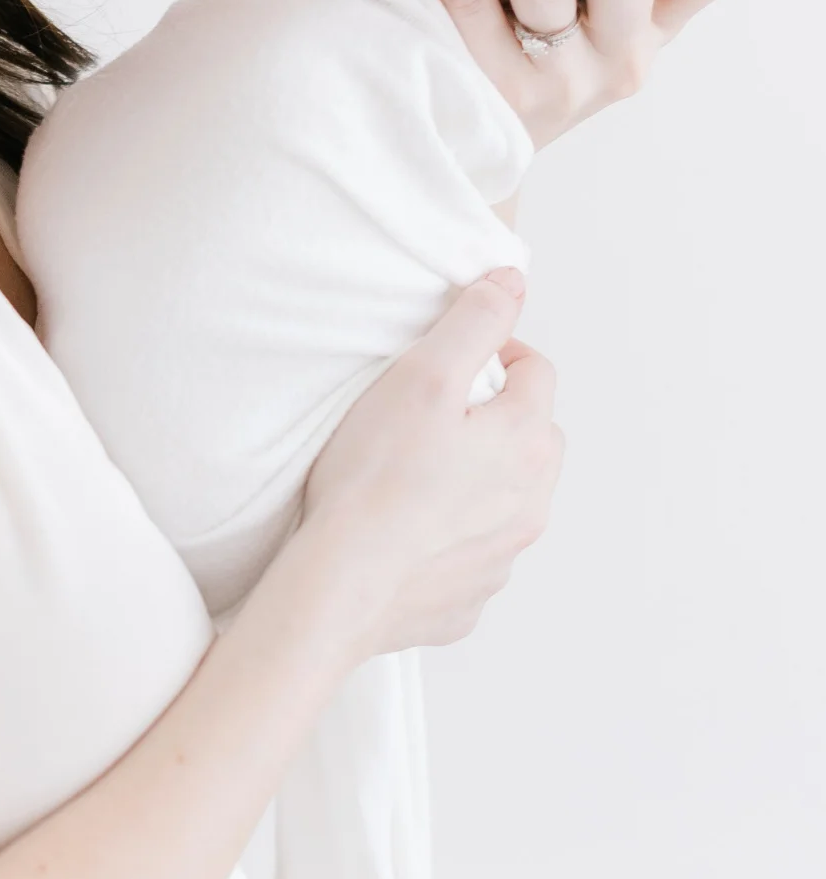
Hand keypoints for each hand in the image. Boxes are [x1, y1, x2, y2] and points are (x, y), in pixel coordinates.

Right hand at [301, 271, 563, 655]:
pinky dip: (450, 538)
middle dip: (495, 418)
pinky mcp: (472, 596)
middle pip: (532, 437)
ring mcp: (504, 556)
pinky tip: (404, 531)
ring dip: (478, 480)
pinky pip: (473, 553)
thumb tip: (512, 282)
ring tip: (415, 475)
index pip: (537, 372)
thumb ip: (473, 322)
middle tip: (433, 417)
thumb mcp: (422, 376)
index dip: (496, 354)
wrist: (342, 585)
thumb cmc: (374, 479)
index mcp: (527, 441)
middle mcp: (532, 502)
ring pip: (507, 498)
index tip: (451, 362)